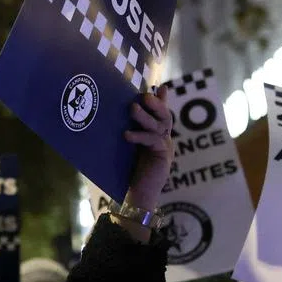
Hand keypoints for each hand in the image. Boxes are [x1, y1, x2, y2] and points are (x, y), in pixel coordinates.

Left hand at [123, 87, 173, 209]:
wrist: (138, 195)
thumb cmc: (130, 172)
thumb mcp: (129, 148)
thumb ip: (129, 133)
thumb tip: (116, 118)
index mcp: (158, 136)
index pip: (161, 114)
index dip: (162, 100)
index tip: (161, 86)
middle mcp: (164, 140)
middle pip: (165, 117)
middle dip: (156, 104)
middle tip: (145, 95)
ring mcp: (165, 148)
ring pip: (159, 126)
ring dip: (145, 116)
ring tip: (133, 107)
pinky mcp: (163, 157)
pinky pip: (153, 141)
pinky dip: (139, 136)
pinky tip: (127, 135)